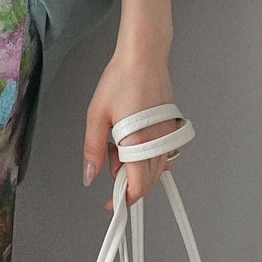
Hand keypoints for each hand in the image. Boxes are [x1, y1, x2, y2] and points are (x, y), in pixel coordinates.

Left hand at [82, 46, 186, 211]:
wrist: (144, 56)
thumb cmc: (120, 81)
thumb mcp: (96, 115)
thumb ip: (93, 149)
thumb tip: (90, 175)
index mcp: (139, 142)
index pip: (137, 186)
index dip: (124, 199)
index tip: (112, 204)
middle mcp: (159, 143)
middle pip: (148, 181)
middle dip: (126, 181)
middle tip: (107, 159)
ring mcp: (168, 136)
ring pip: (156, 169)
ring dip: (136, 168)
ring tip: (117, 144)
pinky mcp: (172, 128)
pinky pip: (164, 155)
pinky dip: (149, 158)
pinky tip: (134, 142)